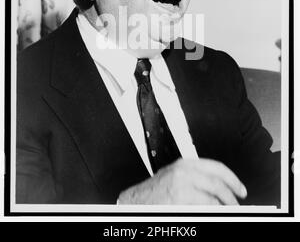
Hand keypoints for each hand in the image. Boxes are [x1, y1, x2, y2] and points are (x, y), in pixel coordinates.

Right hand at [118, 158, 246, 204]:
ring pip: (214, 197)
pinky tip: (213, 213)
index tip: (240, 189)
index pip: (216, 167)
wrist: (134, 203)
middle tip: (236, 205)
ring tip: (226, 211)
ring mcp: (182, 187)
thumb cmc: (153, 193)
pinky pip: (205, 207)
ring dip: (224, 206)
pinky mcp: (180, 201)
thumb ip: (194, 177)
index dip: (232, 179)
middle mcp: (184, 172)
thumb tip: (217, 186)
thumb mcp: (175, 177)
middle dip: (231, 196)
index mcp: (184, 164)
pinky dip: (213, 211)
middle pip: (218, 182)